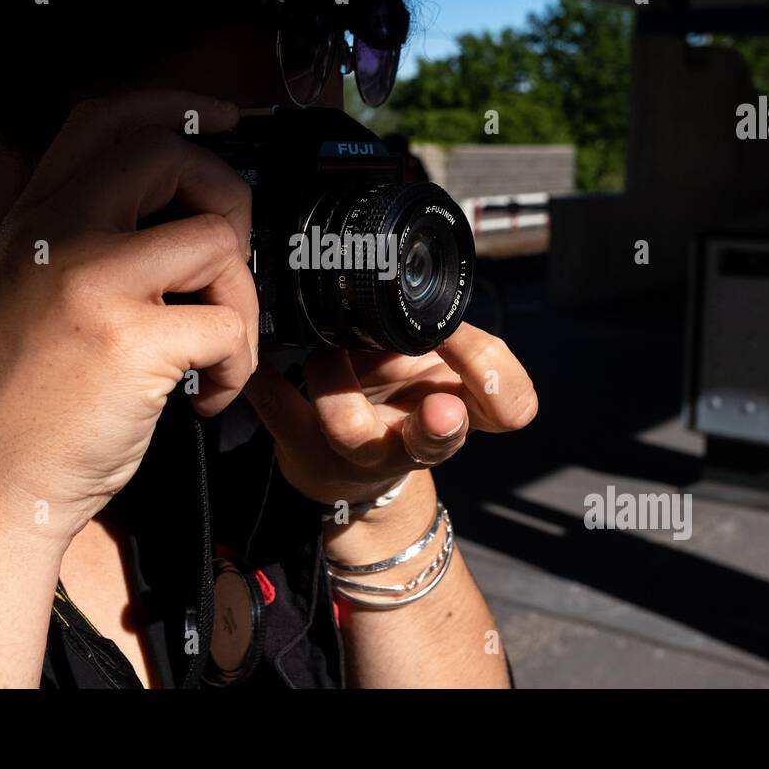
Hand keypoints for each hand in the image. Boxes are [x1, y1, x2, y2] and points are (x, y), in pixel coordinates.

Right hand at [0, 90, 257, 542]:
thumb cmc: (25, 399)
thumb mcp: (33, 289)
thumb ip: (86, 236)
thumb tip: (184, 208)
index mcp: (35, 216)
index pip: (104, 115)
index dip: (173, 103)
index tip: (226, 118)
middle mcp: (57, 232)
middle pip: (172, 154)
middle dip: (228, 199)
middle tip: (224, 265)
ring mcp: (91, 281)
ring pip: (217, 241)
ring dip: (242, 303)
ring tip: (215, 353)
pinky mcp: (130, 341)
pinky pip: (229, 324)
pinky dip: (238, 366)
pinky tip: (205, 397)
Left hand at [241, 322, 537, 507]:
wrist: (354, 475)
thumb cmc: (406, 405)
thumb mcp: (444, 375)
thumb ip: (455, 345)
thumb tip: (432, 293)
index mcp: (461, 416)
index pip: (511, 408)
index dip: (495, 377)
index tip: (466, 339)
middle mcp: (412, 445)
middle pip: (433, 439)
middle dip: (435, 424)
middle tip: (438, 406)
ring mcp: (355, 454)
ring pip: (349, 426)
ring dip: (336, 374)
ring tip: (327, 343)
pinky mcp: (301, 449)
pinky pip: (278, 408)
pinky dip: (263, 382)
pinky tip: (257, 358)